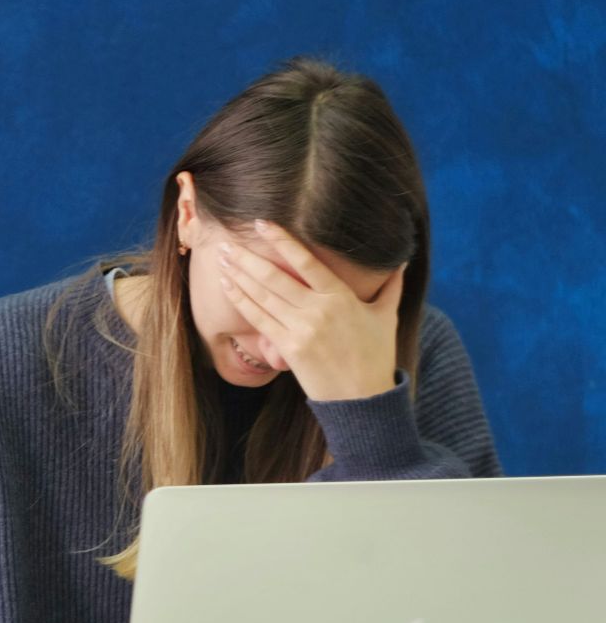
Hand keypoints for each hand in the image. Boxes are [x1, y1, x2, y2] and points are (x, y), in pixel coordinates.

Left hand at [215, 220, 402, 400]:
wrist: (363, 398)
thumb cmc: (375, 356)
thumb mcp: (386, 317)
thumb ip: (390, 287)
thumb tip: (401, 262)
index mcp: (341, 297)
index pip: (306, 261)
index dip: (282, 240)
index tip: (261, 224)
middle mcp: (318, 310)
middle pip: (275, 277)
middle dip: (247, 258)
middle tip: (226, 242)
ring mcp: (300, 329)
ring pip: (262, 296)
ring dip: (238, 275)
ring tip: (221, 258)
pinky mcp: (288, 348)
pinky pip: (259, 319)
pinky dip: (241, 301)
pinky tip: (227, 286)